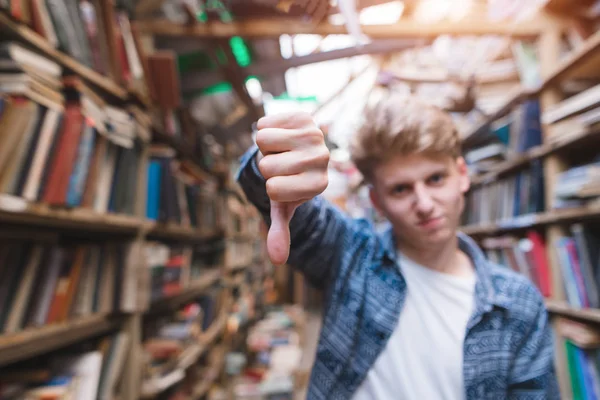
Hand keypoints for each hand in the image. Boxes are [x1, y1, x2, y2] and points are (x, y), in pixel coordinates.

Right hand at [256, 112, 329, 265]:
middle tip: (281, 165)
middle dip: (266, 166)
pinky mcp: (304, 116)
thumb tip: (277, 260)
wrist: (295, 151)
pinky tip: (280, 134)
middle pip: (267, 166)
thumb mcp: (282, 207)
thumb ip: (280, 232)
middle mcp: (322, 159)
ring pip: (263, 141)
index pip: (273, 190)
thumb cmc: (287, 181)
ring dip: (264, 148)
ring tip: (280, 150)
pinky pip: (264, 123)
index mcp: (319, 185)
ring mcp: (315, 135)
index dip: (269, 187)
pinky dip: (264, 130)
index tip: (283, 184)